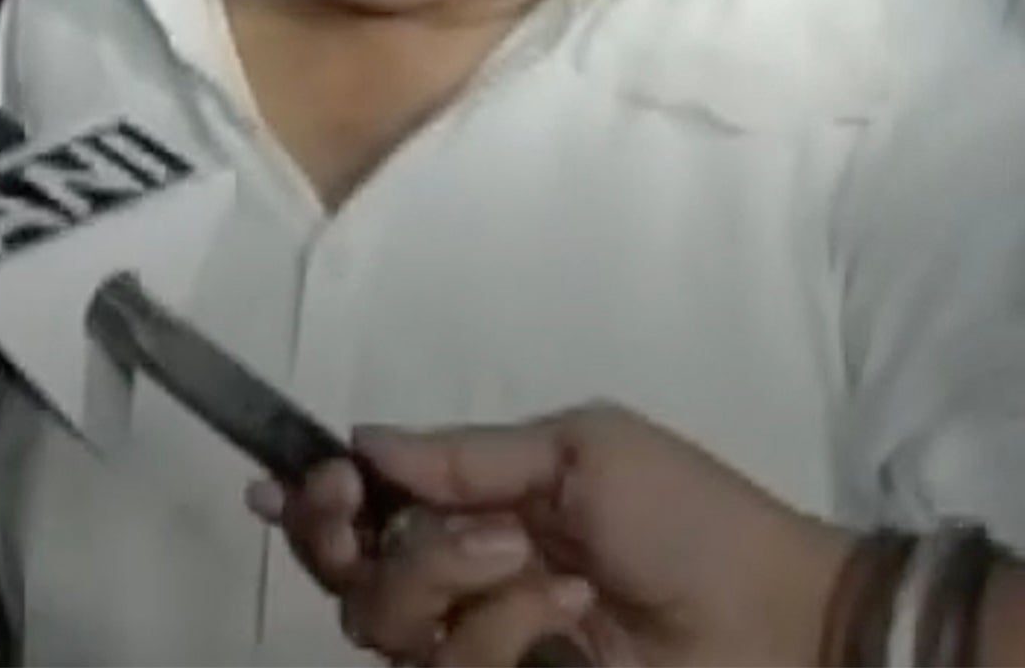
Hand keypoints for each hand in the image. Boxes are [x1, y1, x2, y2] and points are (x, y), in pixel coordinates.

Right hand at [256, 401, 856, 666]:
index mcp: (466, 514)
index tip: (310, 483)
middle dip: (376, 548)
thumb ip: (463, 453)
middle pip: (348, 579)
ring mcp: (480, 655)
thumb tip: (359, 440)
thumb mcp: (580, 449)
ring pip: (393, 629)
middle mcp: (455, 588)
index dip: (311, 503)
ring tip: (552, 573)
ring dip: (466, 586)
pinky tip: (573, 621)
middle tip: (461, 532)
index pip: (355, 515)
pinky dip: (513, 637)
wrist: (777, 621)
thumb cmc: (688, 519)